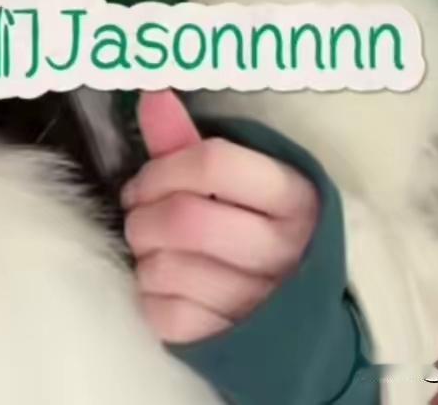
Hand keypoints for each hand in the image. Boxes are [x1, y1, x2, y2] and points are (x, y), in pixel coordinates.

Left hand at [120, 91, 319, 344]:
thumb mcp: (240, 182)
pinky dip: (148, 296)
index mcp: (293, 197)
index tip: (144, 182)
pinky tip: (160, 286)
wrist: (299, 320)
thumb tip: (151, 94)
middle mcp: (284, 249)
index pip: (214, 163)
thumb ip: (190, 141)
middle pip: (185, 219)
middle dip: (143, 215)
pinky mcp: (232, 344)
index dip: (162, 168)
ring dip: (143, 255)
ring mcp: (259, 302)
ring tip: (150, 249)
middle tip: (138, 215)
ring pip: (168, 268)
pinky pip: (166, 315)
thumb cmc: (259, 230)